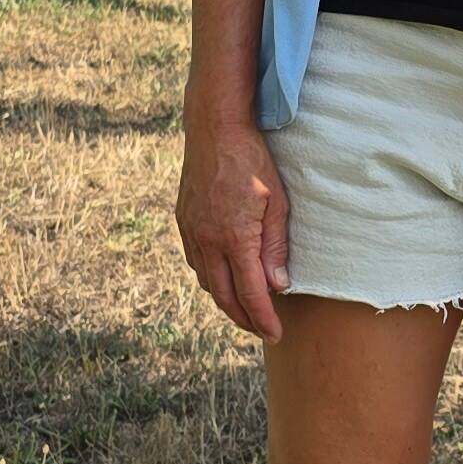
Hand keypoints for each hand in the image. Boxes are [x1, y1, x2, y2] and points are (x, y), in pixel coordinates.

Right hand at [177, 113, 292, 339]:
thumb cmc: (253, 161)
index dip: (263, 318)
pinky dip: (211, 279)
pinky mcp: (184, 222)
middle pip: (224, 296)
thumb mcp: (277, 202)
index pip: (250, 293)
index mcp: (234, 238)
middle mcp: (207, 241)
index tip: (275, 334)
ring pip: (207, 282)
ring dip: (226, 301)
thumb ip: (276, 247)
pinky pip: (195, 262)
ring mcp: (191, 232)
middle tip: (261, 331)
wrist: (214, 129)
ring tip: (245, 309)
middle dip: (243, 319)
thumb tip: (278, 286)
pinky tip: (224, 278)